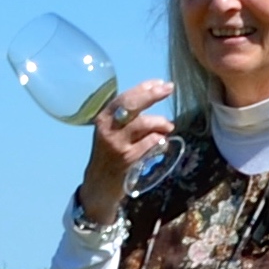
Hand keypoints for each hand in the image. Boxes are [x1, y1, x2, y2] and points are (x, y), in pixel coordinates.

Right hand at [78, 80, 174, 225]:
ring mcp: (117, 144)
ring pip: (144, 123)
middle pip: (132, 105)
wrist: (99, 185)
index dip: (143, 88)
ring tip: (168, 127)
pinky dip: (159, 139)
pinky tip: (161, 142)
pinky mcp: (128, 158)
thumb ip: (126, 117)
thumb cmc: (109, 156)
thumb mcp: (112, 133)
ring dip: (160, 122)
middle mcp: (108, 129)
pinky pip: (150, 142)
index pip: (124, 97)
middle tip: (168, 88)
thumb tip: (152, 96)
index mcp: (103, 119)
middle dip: (152, 94)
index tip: (159, 82)